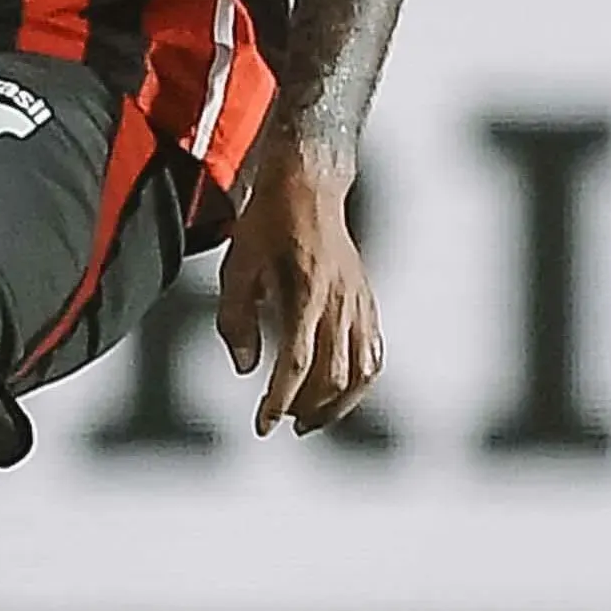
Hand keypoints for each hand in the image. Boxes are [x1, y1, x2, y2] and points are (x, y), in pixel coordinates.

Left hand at [215, 135, 379, 435]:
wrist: (309, 186)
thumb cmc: (267, 224)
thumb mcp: (236, 266)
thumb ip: (237, 319)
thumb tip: (246, 367)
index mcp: (306, 294)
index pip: (295, 364)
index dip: (279, 400)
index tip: (263, 424)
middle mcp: (340, 303)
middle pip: (333, 375)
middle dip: (307, 408)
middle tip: (283, 422)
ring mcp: (360, 302)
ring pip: (362, 371)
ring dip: (338, 403)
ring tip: (312, 419)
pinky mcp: (368, 300)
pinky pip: (374, 351)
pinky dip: (360, 380)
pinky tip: (340, 390)